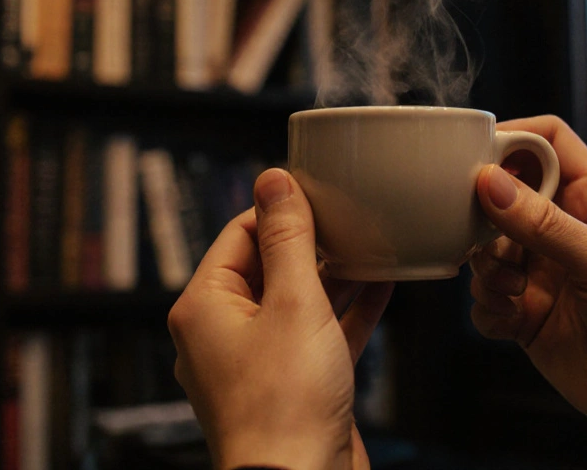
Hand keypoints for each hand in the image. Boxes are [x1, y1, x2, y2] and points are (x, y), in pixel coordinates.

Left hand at [168, 168, 393, 469]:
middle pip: (267, 266)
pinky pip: (317, 335)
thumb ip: (288, 239)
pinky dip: (346, 311)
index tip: (320, 190)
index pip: (239, 234)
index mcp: (204, 307)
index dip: (281, 209)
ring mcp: (256, 363)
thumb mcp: (293, 303)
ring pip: (296, 301)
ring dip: (335, 274)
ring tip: (373, 243)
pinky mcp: (290, 387)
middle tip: (351, 213)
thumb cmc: (286, 405)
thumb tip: (273, 181)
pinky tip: (383, 285)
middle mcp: (221, 334)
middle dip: (312, 241)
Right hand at [469, 116, 586, 468]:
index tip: (478, 155)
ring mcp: (539, 270)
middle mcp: (560, 228)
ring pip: (483, 248)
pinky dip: (487, 308)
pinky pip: (483, 298)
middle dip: (485, 216)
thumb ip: (543, 223)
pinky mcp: (523, 312)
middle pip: (501, 194)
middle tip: (486, 240)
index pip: (546, 142)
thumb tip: (489, 182)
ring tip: (512, 290)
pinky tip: (513, 321)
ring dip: (486, 268)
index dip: (512, 137)